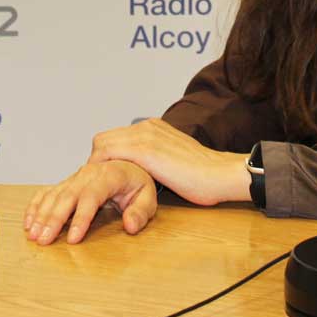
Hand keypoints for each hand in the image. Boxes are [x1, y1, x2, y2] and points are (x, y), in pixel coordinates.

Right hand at [24, 159, 156, 245]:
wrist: (127, 166)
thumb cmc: (136, 184)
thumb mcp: (147, 197)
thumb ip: (140, 212)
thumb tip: (130, 226)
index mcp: (109, 174)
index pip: (92, 196)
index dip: (81, 218)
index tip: (72, 238)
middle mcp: (88, 174)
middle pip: (67, 196)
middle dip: (54, 219)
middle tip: (44, 240)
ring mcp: (75, 178)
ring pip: (54, 195)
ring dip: (41, 215)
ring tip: (33, 235)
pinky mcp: (67, 183)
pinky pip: (47, 192)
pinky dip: (36, 206)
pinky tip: (29, 221)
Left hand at [85, 118, 249, 206]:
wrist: (220, 174)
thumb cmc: (203, 175)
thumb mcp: (175, 159)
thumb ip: (159, 159)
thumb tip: (148, 173)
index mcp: (154, 127)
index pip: (115, 137)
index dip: (106, 158)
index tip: (105, 178)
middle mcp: (146, 127)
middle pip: (103, 139)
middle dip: (97, 162)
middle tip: (98, 186)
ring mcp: (144, 136)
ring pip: (101, 145)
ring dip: (96, 167)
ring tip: (97, 189)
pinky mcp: (145, 150)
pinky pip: (108, 154)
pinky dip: (100, 169)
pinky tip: (103, 187)